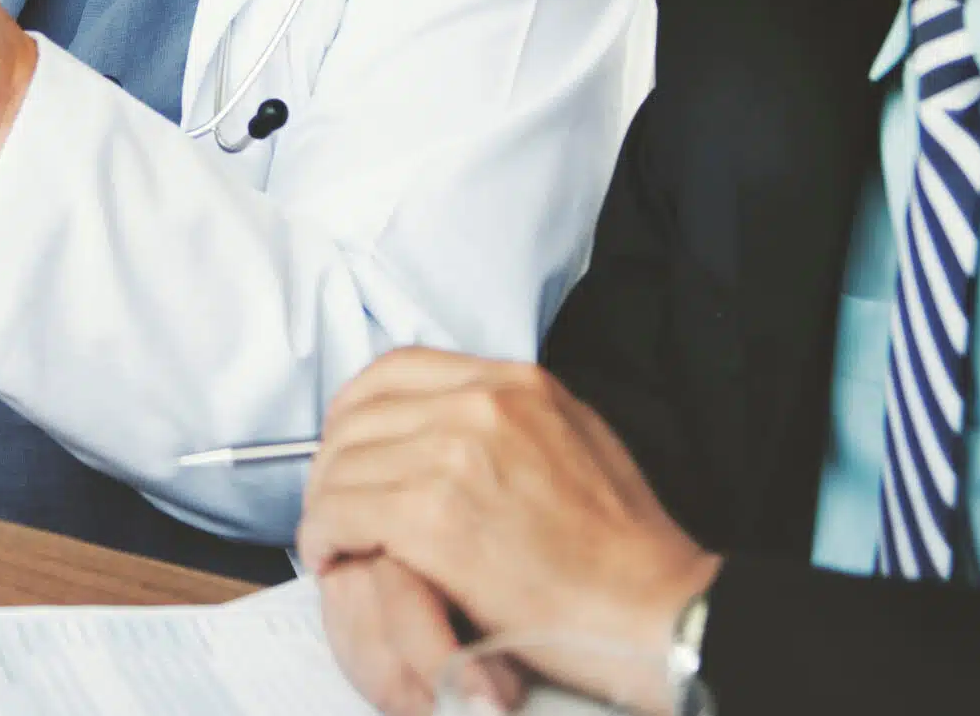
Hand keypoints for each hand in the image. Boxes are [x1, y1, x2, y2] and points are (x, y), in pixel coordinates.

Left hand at [295, 350, 720, 715]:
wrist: (653, 609)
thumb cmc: (623, 545)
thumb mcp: (574, 436)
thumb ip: (507, 416)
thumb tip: (440, 418)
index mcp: (513, 382)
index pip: (395, 369)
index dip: (355, 412)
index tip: (348, 448)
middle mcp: (480, 405)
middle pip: (358, 417)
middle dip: (333, 464)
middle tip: (334, 504)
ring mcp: (453, 456)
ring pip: (342, 467)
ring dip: (326, 507)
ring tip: (334, 540)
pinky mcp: (432, 517)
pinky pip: (341, 515)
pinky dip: (326, 538)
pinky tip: (337, 557)